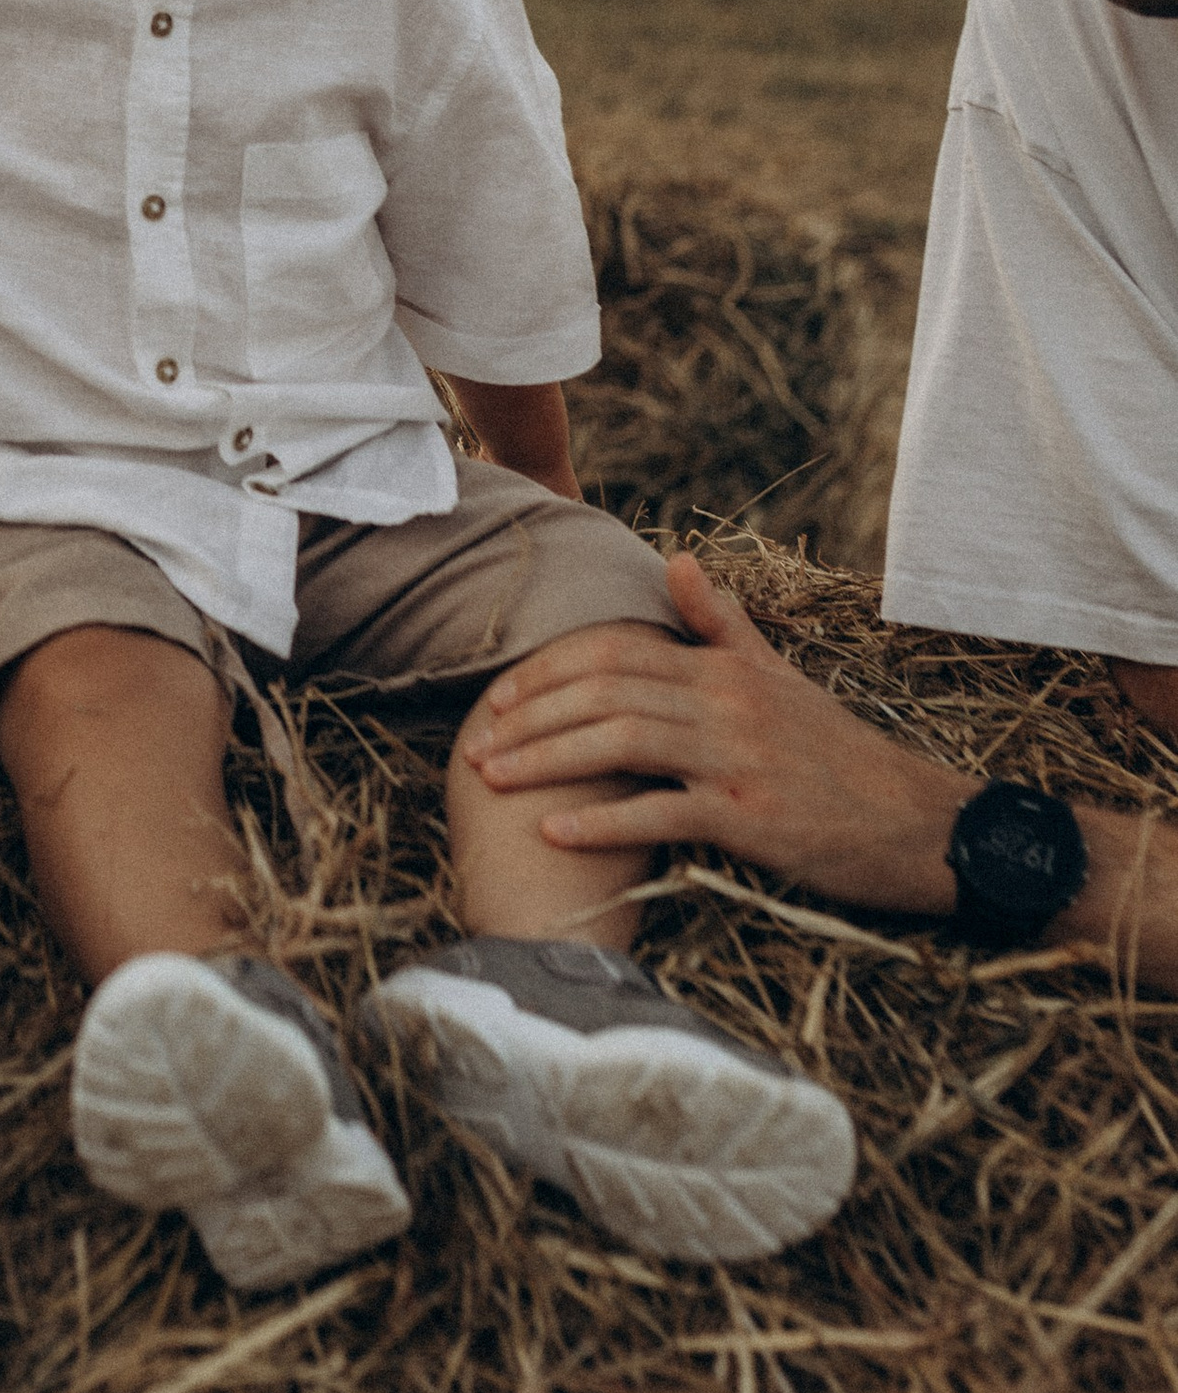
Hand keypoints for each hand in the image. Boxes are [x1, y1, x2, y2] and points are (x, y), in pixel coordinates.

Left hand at [462, 550, 966, 917]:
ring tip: (493, 780)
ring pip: (622, 742)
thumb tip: (674, 560)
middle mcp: (725, 704)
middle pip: (605, 692)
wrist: (916, 822)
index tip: (500, 698)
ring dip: (547, 761)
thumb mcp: (780, 676)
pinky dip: (604, 822)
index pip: (615, 653)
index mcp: (724, 670)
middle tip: (477, 742)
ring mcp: (737, 761)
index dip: (548, 672)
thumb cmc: (838, 755)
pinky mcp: (751, 820)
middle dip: (530, 716)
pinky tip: (556, 832)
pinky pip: (662, 814)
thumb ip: (721, 622)